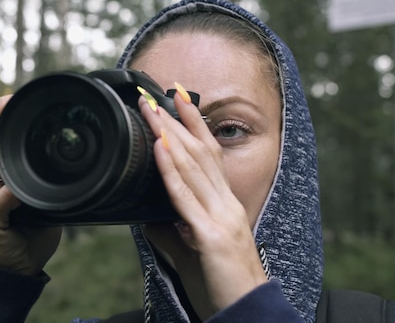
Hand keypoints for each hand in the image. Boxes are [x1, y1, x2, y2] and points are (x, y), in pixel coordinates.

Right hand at [0, 95, 61, 275]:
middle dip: (6, 115)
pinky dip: (16, 189)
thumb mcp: (36, 192)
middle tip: (32, 111)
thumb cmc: (30, 228)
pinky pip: (0, 196)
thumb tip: (75, 150)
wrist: (14, 268)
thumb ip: (42, 171)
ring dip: (13, 148)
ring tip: (34, 142)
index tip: (21, 101)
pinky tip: (30, 189)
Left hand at [138, 90, 267, 318]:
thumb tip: (149, 215)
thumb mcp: (192, 251)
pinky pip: (185, 197)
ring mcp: (220, 216)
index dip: (193, 124)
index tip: (177, 98)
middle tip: (156, 93)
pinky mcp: (211, 235)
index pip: (208, 154)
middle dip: (176, 119)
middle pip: (199, 151)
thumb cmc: (222, 283)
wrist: (245, 313)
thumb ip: (173, 230)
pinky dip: (171, 170)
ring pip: (193, 165)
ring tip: (151, 110)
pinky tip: (159, 148)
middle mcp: (225, 203)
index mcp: (223, 204)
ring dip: (169, 134)